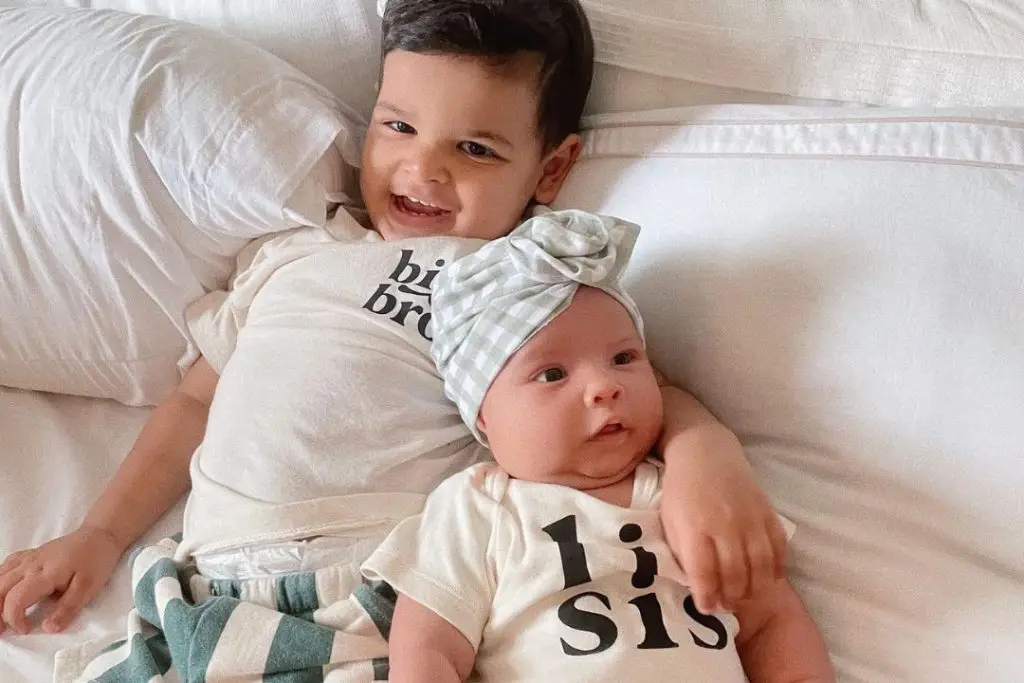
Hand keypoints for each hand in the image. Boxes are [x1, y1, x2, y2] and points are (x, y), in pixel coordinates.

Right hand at [0, 526, 123, 634]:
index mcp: (45, 574)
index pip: (16, 599)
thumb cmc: (96, 561)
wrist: (100, 536)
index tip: (26, 629)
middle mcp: (30, 565)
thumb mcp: (88, 588)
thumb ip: (68, 609)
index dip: (14, 618)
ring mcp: (28, 558)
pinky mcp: (29, 555)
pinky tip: (3, 591)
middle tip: (2, 630)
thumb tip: (48, 629)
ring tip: (0, 616)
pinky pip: (5, 566)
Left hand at [660, 450, 787, 613]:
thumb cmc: (681, 490)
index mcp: (694, 527)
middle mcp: (724, 524)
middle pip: (735, 573)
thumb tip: (696, 585)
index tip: (706, 608)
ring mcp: (749, 518)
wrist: (705, 452)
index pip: (704, 572)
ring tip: (745, 597)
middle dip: (731, 597)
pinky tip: (768, 580)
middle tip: (726, 606)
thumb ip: (682, 551)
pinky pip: (778, 546)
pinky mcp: (767, 511)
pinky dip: (776, 568)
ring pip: (760, 565)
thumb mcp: (670, 520)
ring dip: (754, 588)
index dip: (707, 596)